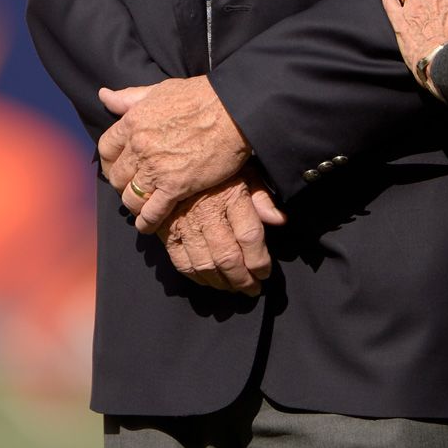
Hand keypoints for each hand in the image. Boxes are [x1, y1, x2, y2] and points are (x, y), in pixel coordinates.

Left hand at [97, 76, 250, 230]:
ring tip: (140, 206)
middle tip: (131, 187)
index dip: (110, 161)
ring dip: (133, 203)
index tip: (117, 166)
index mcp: (133, 122)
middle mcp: (139, 147)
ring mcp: (156, 168)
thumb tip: (104, 95)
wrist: (233, 111)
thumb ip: (130, 97)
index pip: (105, 149)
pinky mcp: (176, 186)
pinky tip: (147, 226)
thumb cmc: (201, 97)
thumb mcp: (160, 90)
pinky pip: (152, 212)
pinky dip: (147, 222)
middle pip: (116, 176)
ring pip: (130, 196)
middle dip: (121, 183)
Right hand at [160, 172, 287, 294]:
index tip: (265, 272)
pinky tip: (209, 279)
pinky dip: (197, 277)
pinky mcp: (167, 231)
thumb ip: (261, 197)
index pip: (250, 237)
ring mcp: (185, 224)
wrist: (171, 158)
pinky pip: (182, 262)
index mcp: (231, 196)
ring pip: (206, 264)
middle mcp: (208, 212)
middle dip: (243, 279)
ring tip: (233, 288)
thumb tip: (280, 220)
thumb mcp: (243, 171)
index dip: (260, 261)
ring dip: (222, 283)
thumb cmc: (214, 166)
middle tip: (252, 288)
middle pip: (228, 257)